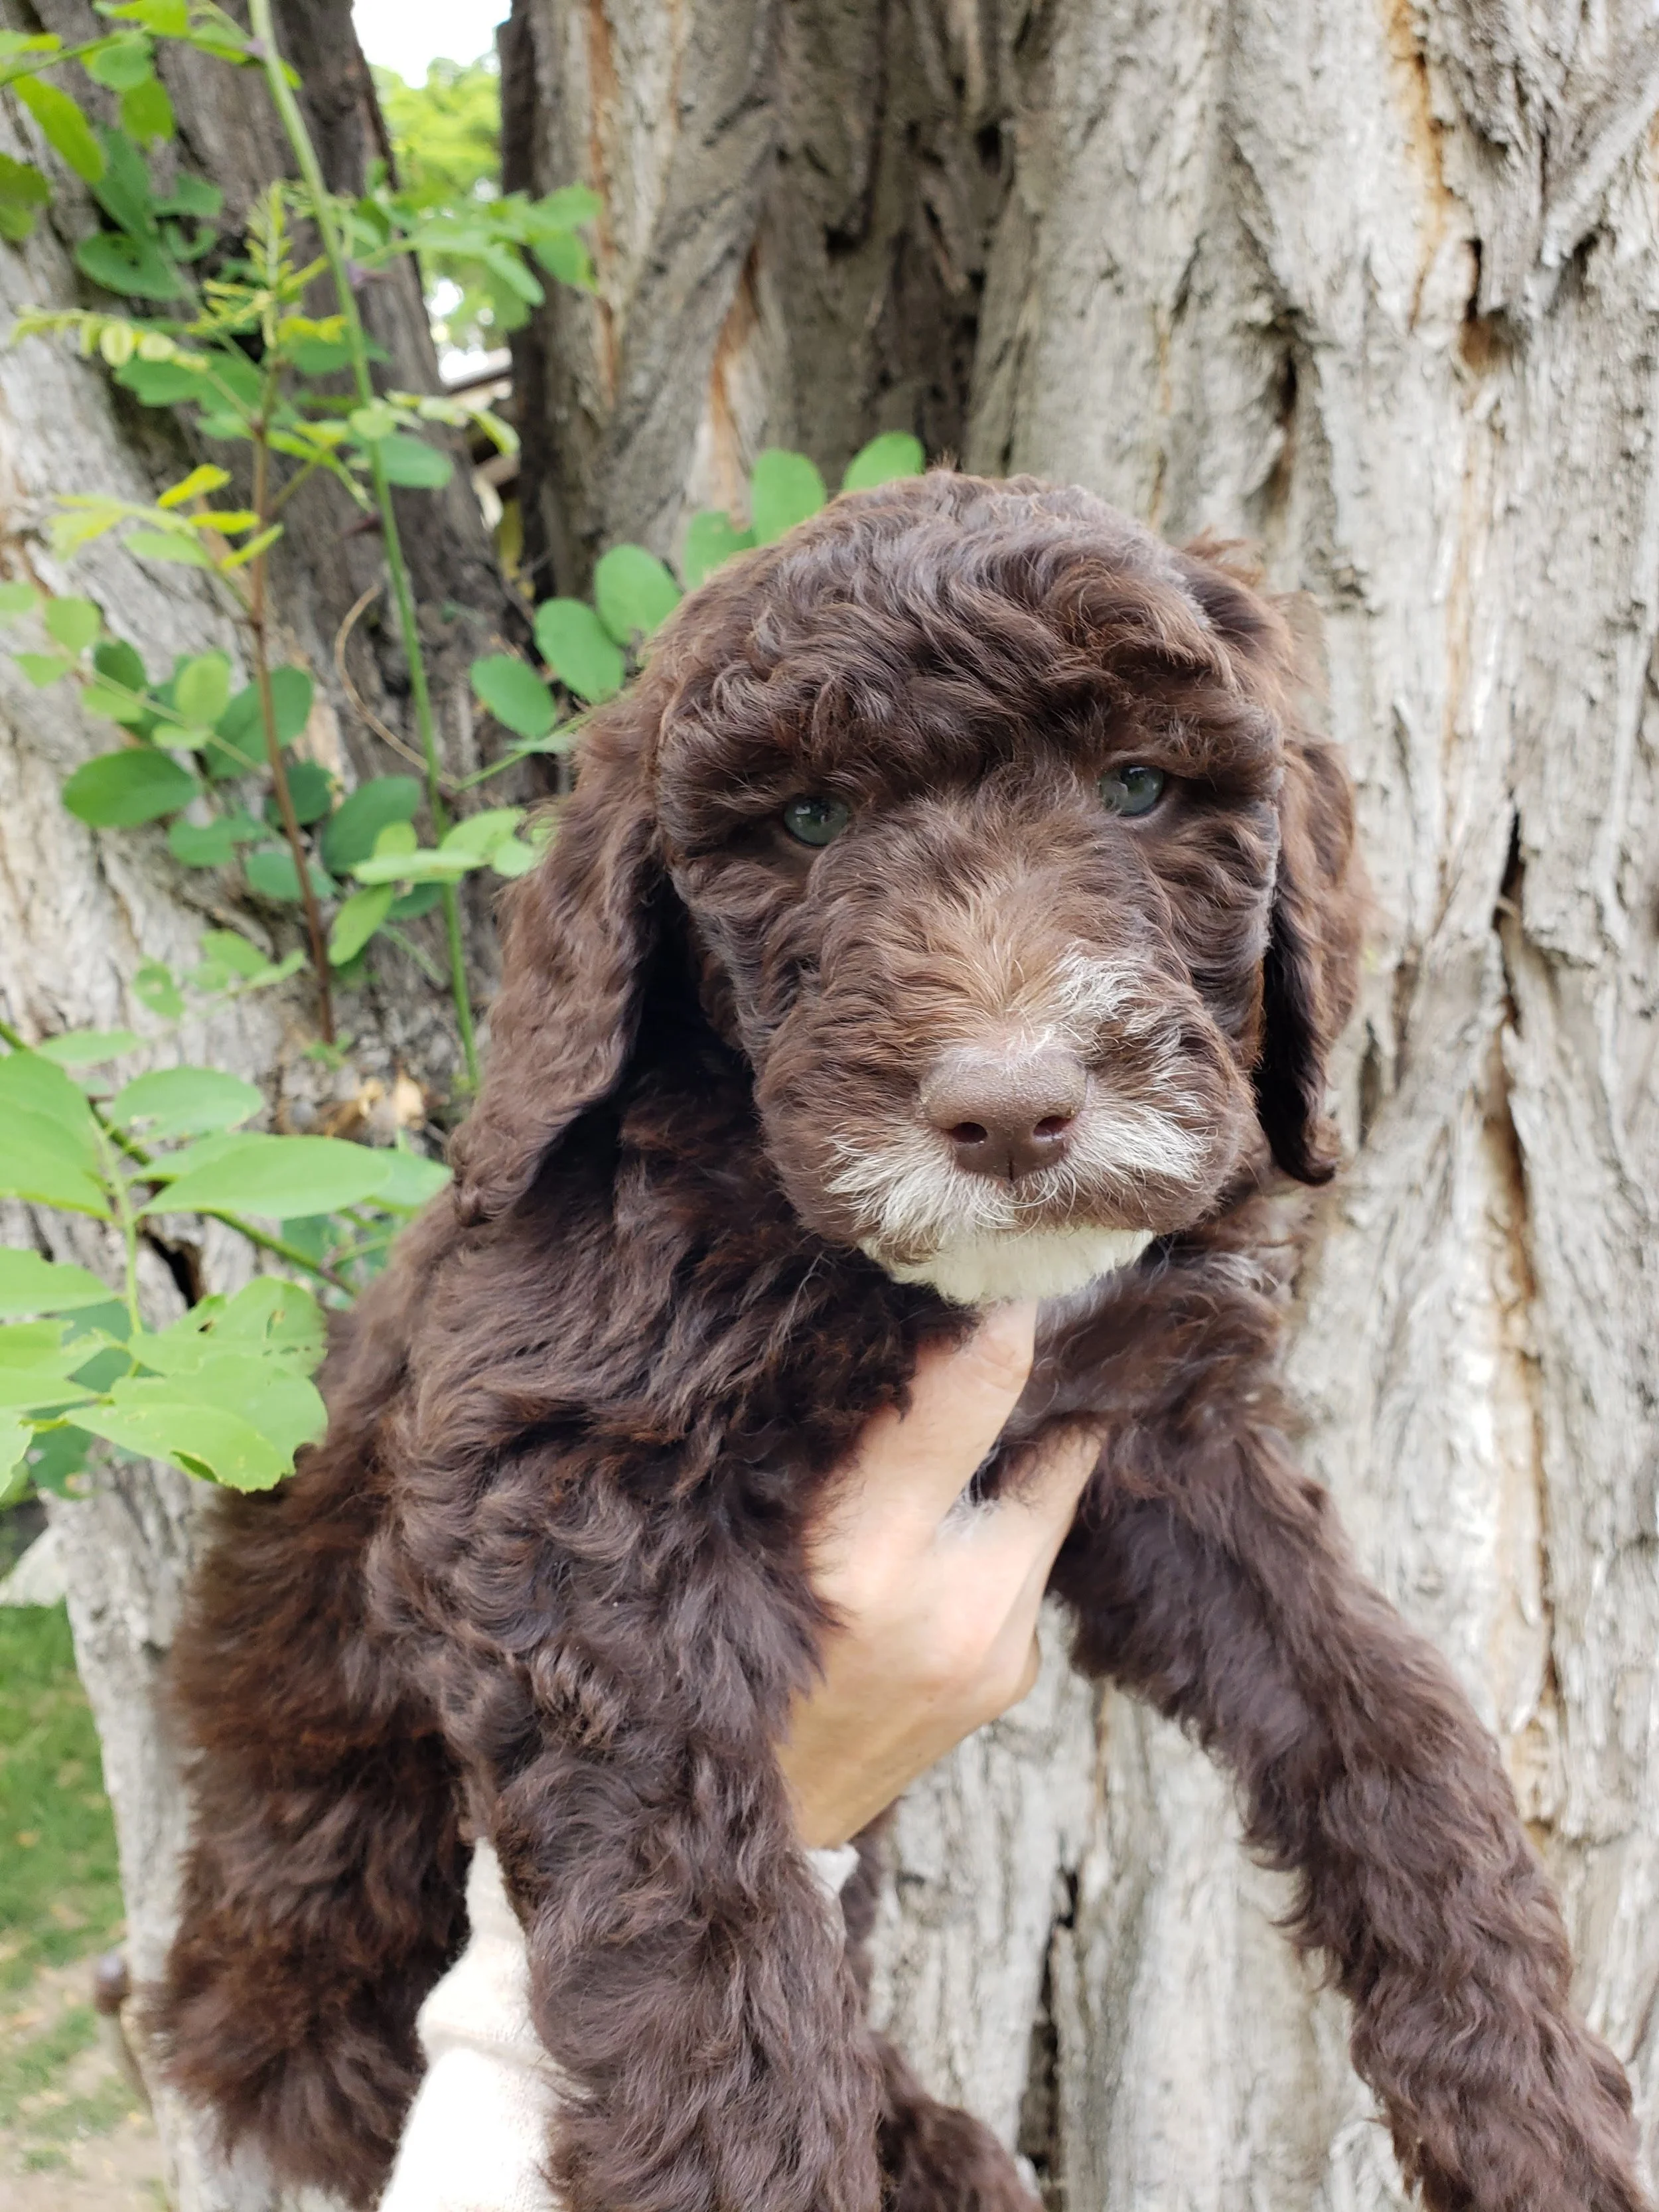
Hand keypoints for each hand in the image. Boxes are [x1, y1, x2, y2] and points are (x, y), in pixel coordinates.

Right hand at [778, 1303, 1098, 1848]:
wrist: (744, 1832)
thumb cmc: (719, 1661)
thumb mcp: (743, 1536)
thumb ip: (823, 1439)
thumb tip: (894, 1320)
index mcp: (862, 1558)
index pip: (973, 1388)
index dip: (1001, 1310)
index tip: (1005, 1255)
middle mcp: (953, 1607)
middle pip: (1052, 1442)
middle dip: (1039, 1378)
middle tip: (1019, 1307)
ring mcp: (997, 1651)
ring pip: (1044, 1499)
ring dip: (1020, 1450)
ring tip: (981, 1400)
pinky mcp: (1010, 1677)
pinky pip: (1027, 1560)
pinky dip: (1004, 1519)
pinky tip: (959, 1500)